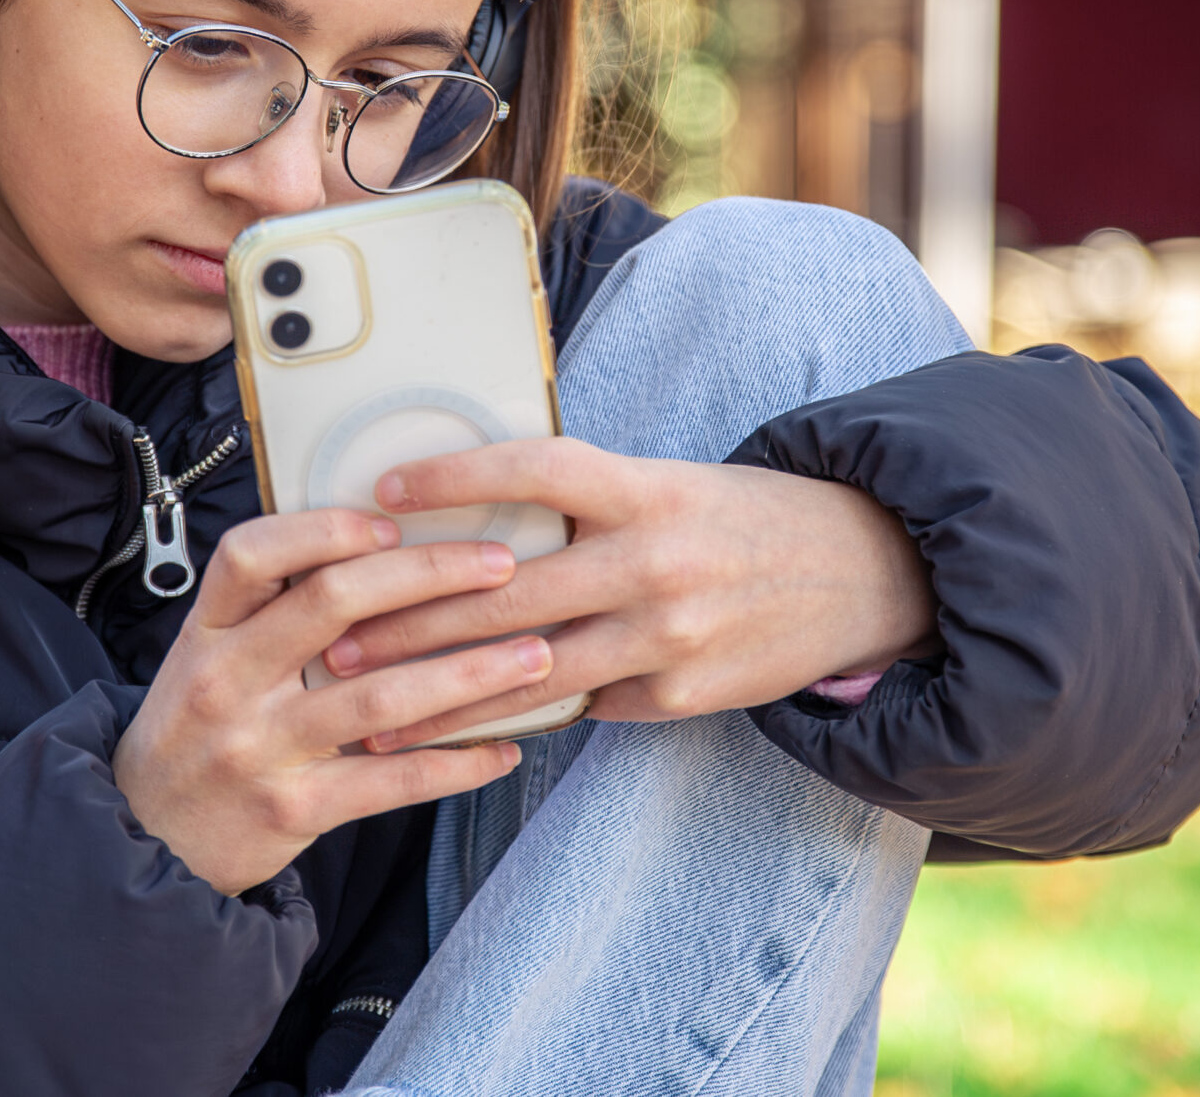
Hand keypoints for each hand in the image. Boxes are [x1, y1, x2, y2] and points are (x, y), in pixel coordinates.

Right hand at [112, 508, 551, 895]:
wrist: (145, 844)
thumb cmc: (196, 733)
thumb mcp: (207, 657)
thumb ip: (270, 611)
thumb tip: (377, 546)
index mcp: (207, 631)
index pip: (252, 553)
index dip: (325, 527)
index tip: (395, 520)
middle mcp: (227, 680)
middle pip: (331, 602)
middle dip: (429, 574)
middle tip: (501, 563)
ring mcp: (258, 748)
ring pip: (380, 696)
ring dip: (469, 672)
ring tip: (536, 655)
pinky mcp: (291, 810)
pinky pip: (391, 782)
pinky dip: (455, 764)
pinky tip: (502, 752)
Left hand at [319, 439, 938, 747]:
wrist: (863, 573)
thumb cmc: (740, 517)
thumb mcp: (669, 483)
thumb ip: (587, 503)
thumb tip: (475, 521)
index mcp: (648, 489)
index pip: (537, 470)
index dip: (456, 475)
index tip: (381, 489)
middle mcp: (655, 561)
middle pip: (511, 591)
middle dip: (412, 620)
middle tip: (336, 637)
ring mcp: (668, 635)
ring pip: (532, 670)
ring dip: (443, 692)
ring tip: (372, 704)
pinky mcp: (680, 694)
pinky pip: (581, 705)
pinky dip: (516, 716)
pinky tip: (454, 729)